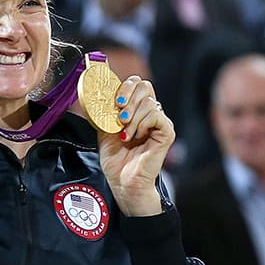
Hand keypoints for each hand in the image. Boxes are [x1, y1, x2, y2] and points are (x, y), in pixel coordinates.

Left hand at [97, 75, 172, 216]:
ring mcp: (160, 122)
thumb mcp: (104, 130)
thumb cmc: (115, 159)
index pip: (136, 83)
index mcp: (137, 110)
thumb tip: (97, 94)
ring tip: (125, 135)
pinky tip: (135, 137)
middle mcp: (150, 113)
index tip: (114, 102)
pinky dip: (142, 124)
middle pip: (145, 86)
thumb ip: (104, 112)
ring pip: (149, 101)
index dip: (124, 87)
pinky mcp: (167, 132)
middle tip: (119, 116)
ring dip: (132, 117)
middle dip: (128, 97)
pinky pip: (156, 115)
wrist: (122, 181)